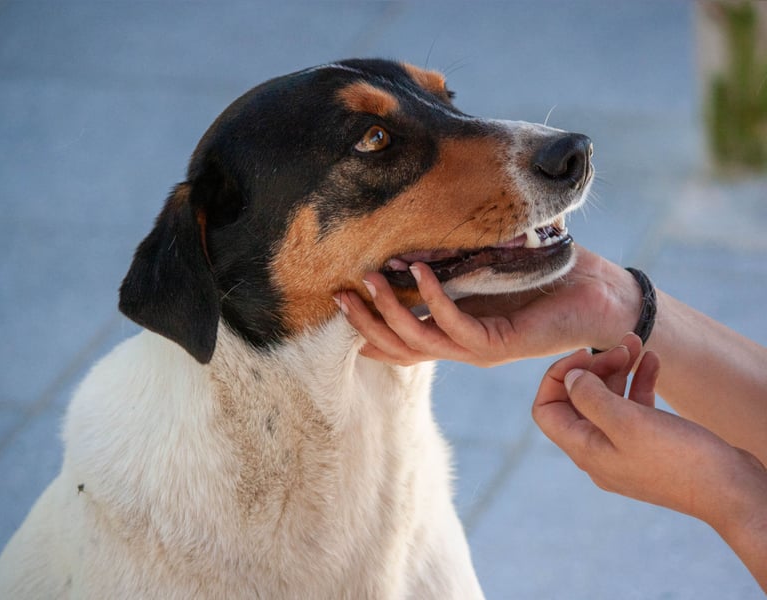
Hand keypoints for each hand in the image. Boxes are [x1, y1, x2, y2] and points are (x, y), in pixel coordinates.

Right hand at [335, 246, 641, 365]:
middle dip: (365, 322)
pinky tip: (419, 272)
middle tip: (337, 294)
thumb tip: (415, 244)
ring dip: (390, 312)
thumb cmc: (546, 276)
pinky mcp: (501, 342)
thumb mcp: (488, 267)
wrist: (600, 293)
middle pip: (399, 347)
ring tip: (369, 280)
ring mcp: (480, 347)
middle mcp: (462, 345)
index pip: (400, 341)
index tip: (337, 302)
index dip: (366, 327)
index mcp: (456, 331)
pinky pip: (457, 326)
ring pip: (420, 341)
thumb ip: (454, 263)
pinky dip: (434, 300)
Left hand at [532, 334, 766, 536]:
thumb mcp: (627, 422)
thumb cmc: (679, 459)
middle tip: (619, 347)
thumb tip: (568, 379)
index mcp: (585, 449)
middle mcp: (599, 450)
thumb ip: (590, 398)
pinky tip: (653, 360)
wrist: (731, 490)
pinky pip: (635, 407)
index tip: (582, 356)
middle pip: (578, 400)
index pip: (546, 410)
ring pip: (609, 399)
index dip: (557, 378)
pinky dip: (640, 381)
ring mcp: (625, 448)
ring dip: (619, 368)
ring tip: (636, 342)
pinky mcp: (652, 443)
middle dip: (594, 367)